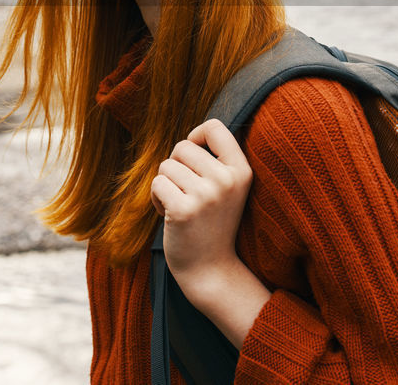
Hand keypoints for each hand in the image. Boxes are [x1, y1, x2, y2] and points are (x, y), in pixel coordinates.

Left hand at [150, 119, 253, 296]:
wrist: (210, 270)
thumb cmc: (212, 223)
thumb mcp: (226, 188)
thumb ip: (214, 161)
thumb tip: (190, 136)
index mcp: (241, 171)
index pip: (216, 127)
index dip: (196, 136)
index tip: (193, 155)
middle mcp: (227, 180)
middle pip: (182, 146)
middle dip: (176, 166)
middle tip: (186, 192)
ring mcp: (206, 195)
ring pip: (166, 166)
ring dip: (165, 185)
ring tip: (179, 206)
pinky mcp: (183, 210)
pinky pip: (157, 184)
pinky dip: (156, 198)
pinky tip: (169, 216)